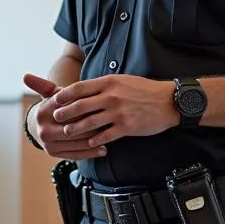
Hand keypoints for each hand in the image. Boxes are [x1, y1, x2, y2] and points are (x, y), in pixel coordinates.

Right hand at [23, 73, 106, 159]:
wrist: (40, 126)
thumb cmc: (53, 106)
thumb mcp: (50, 94)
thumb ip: (43, 84)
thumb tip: (24, 76)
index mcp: (43, 111)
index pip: (70, 108)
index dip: (87, 106)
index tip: (104, 104)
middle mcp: (44, 129)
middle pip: (75, 127)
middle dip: (94, 124)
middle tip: (112, 122)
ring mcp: (48, 143)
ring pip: (77, 142)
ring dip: (96, 140)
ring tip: (112, 135)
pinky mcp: (54, 154)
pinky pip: (75, 154)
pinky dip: (90, 153)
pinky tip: (104, 149)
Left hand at [50, 75, 177, 147]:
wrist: (169, 101)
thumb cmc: (145, 90)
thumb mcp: (122, 80)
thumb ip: (103, 85)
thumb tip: (83, 90)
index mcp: (109, 82)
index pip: (80, 88)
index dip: (64, 95)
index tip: (55, 100)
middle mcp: (112, 96)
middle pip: (80, 106)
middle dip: (65, 113)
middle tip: (55, 118)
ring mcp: (119, 112)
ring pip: (90, 122)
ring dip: (76, 129)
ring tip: (67, 132)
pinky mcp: (127, 127)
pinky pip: (105, 135)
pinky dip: (95, 140)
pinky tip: (89, 143)